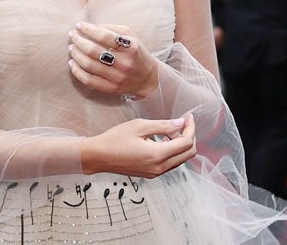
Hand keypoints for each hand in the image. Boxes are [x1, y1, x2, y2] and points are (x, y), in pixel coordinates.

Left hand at [68, 22, 157, 97]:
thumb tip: (90, 26)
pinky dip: (77, 71)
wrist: (146, 78)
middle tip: (72, 35)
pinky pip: (89, 81)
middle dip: (79, 41)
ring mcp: (118, 78)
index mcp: (130, 47)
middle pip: (94, 51)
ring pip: (89, 65)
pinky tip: (72, 63)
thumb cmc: (135, 52)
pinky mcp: (111, 89)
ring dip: (76, 55)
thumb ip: (112, 28)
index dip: (89, 29)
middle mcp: (125, 63)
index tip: (78, 25)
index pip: (104, 36)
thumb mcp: (130, 35)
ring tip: (71, 47)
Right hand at [81, 114, 195, 177]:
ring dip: (181, 144)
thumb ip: (163, 125)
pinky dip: (172, 151)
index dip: (190, 128)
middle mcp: (159, 168)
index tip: (188, 116)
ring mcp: (155, 173)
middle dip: (189, 136)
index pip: (186, 143)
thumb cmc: (115, 138)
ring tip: (171, 129)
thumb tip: (181, 123)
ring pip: (180, 160)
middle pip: (187, 154)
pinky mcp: (151, 174)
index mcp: (157, 155)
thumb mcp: (139, 126)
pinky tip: (163, 140)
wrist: (98, 156)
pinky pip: (170, 164)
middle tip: (183, 121)